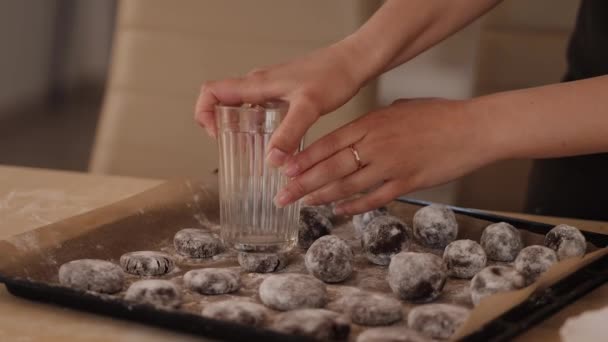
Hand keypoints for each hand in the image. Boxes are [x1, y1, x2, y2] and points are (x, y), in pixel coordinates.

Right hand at [194, 39, 367, 166]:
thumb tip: (271, 159)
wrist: (353, 63)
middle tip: (234, 150)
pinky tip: (276, 143)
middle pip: (223, 102)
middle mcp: (259, 84)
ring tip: (251, 152)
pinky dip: (259, 126)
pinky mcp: (284, 93)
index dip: (204, 113)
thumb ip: (289, 134)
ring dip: (240, 127)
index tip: (215, 135)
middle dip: (221, 126)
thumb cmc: (332, 75)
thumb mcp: (309, 107)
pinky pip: (260, 109)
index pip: (212, 91)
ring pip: (243, 107)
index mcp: (257, 84)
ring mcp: (271, 88)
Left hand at [274, 98, 497, 214]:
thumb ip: (374, 123)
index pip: (328, 143)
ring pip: (347, 185)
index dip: (303, 159)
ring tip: (303, 204)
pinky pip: (374, 198)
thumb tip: (357, 134)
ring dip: (322, 197)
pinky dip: (355, 206)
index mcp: (371, 123)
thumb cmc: (438, 115)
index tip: (284, 170)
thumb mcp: (399, 109)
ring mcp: (391, 165)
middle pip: (330, 167)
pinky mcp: (407, 183)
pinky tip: (339, 210)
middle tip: (282, 196)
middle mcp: (375, 145)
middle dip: (302, 183)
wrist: (473, 128)